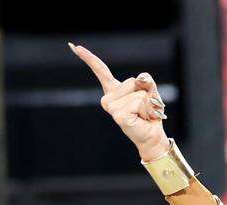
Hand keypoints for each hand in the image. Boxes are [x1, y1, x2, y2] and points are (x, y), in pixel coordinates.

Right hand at [70, 43, 169, 161]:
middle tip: (143, 108)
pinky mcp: (118, 114)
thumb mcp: (151, 92)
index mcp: (113, 89)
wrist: (152, 135)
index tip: (74, 47)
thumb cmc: (149, 113)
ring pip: (138, 92)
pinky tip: (141, 118)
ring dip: (147, 103)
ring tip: (143, 113)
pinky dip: (146, 109)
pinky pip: (138, 101)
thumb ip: (146, 81)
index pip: (101, 70)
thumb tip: (141, 78)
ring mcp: (110, 106)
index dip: (89, 58)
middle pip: (133, 81)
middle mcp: (108, 97)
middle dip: (145, 93)